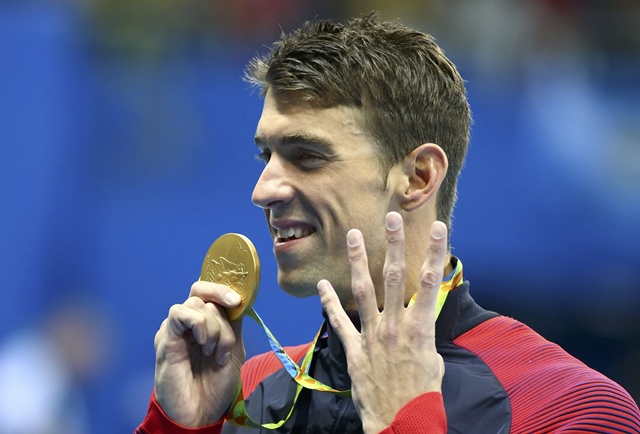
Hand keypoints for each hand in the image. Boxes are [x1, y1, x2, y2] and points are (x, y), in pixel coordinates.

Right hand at [153, 281, 245, 427]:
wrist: (201, 412)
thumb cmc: (215, 385)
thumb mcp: (233, 350)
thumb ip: (233, 325)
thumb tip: (239, 300)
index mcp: (204, 324)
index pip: (208, 292)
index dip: (223, 288)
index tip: (239, 299)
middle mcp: (188, 324)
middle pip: (202, 292)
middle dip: (221, 298)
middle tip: (234, 306)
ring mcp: (176, 330)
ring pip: (196, 304)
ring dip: (215, 326)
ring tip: (215, 352)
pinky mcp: (165, 338)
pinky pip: (179, 313)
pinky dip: (198, 324)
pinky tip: (203, 344)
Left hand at [318, 212, 445, 432]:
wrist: (402, 423)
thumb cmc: (424, 395)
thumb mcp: (434, 361)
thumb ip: (424, 336)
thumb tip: (419, 323)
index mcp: (420, 328)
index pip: (431, 282)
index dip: (436, 253)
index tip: (440, 229)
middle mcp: (395, 325)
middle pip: (394, 277)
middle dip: (394, 245)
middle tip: (392, 218)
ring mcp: (372, 335)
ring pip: (363, 291)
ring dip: (358, 261)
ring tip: (353, 235)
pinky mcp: (354, 349)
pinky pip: (339, 321)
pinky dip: (329, 302)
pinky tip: (321, 284)